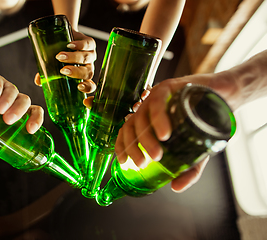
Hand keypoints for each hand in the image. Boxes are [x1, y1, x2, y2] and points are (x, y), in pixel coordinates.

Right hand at [0, 72, 43, 164]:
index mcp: (20, 112)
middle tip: (8, 121)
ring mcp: (5, 88)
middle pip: (25, 101)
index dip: (36, 119)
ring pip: (13, 91)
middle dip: (19, 111)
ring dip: (9, 100)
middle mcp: (15, 99)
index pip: (35, 112)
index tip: (30, 130)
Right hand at [34, 30, 96, 94]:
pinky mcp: (90, 42)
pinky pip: (88, 44)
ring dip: (74, 58)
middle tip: (63, 70)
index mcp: (83, 77)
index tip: (79, 87)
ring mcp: (90, 54)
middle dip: (76, 72)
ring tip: (60, 56)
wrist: (62, 37)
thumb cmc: (58, 55)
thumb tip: (38, 82)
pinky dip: (79, 45)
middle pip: (87, 72)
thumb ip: (47, 74)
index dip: (87, 88)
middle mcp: (88, 66)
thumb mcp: (52, 66)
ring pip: (86, 58)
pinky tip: (70, 45)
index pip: (90, 86)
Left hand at [115, 76, 212, 191]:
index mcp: (147, 120)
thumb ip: (186, 170)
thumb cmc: (202, 122)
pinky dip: (158, 118)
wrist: (223, 98)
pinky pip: (157, 102)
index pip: (126, 131)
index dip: (121, 146)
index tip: (123, 161)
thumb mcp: (193, 150)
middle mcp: (148, 108)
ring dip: (146, 138)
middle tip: (143, 163)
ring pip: (142, 116)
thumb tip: (176, 187)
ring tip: (157, 154)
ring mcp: (156, 96)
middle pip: (131, 126)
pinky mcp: (169, 86)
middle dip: (134, 147)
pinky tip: (165, 133)